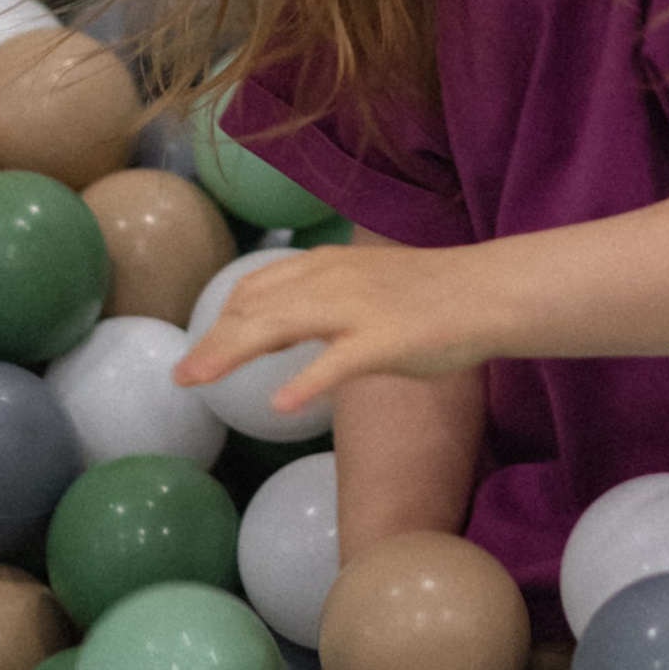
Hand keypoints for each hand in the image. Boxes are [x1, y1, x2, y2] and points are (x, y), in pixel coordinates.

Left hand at [173, 240, 495, 417]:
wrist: (487, 291)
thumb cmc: (429, 294)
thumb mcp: (363, 286)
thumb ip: (321, 302)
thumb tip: (280, 328)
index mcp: (325, 266)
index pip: (256, 289)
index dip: (222, 318)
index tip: (201, 348)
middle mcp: (332, 280)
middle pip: (256, 309)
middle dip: (213, 342)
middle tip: (181, 378)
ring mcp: (358, 308)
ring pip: (281, 326)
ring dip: (232, 353)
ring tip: (199, 382)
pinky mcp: (386, 339)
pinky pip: (338, 362)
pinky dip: (306, 381)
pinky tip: (281, 403)